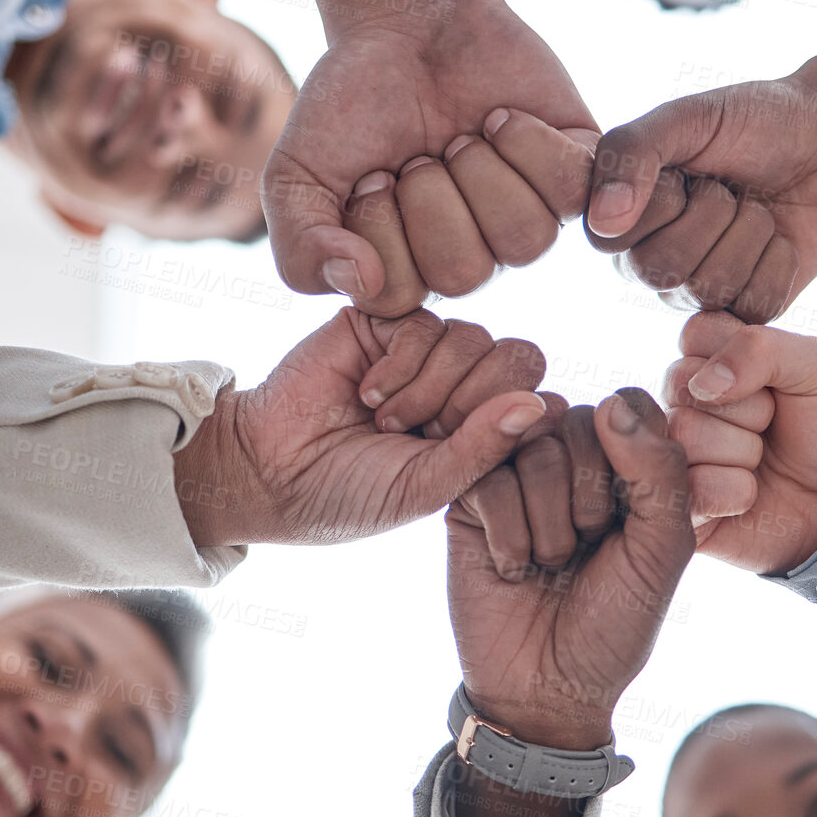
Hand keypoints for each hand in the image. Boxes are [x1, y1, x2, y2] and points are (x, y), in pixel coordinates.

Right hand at [174, 307, 564, 546]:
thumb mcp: (426, 487)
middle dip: (470, 404)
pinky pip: (429, 323)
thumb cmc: (351, 494)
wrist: (271, 471)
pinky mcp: (390, 321)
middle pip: (520, 360)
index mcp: (488, 429)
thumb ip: (485, 448)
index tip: (453, 461)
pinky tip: (369, 393)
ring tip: (385, 420)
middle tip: (420, 433)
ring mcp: (430, 351)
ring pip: (475, 339)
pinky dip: (402, 366)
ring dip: (429, 389)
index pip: (541, 404)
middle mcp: (467, 384)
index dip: (505, 430)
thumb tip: (545, 403)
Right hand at [262, 0, 597, 314]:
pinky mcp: (572, 176)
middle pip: (464, 271)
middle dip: (429, 193)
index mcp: (411, 273)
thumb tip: (361, 282)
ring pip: (524, 240)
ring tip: (460, 136)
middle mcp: (474, 258)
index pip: (397, 292)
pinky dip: (529, 144)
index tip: (372, 171)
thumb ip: (302, 247)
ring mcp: (527, 220)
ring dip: (479, 170)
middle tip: (419, 150)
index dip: (377, 224)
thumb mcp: (294, 176)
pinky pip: (569, 191)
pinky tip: (502, 119)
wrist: (407, 22)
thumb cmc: (351, 106)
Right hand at [446, 390, 694, 751]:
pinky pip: (485, 475)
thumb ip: (659, 471)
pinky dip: (508, 534)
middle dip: (586, 498)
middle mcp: (570, 460)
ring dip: (547, 522)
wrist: (547, 689)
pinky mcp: (468, 500)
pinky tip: (512, 569)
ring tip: (548, 564)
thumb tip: (610, 402)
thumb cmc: (615, 622)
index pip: (628, 405)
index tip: (630, 522)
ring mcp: (515, 476)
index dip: (630, 458)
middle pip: (577, 421)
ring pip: (529, 446)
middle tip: (583, 551)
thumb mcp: (662, 551)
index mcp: (626, 464)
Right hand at [585, 69, 816, 323]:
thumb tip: (602, 223)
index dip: (660, 199)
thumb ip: (632, 152)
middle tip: (729, 188)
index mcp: (622, 216)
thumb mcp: (688, 117)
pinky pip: (753, 307)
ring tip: (757, 208)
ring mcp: (698, 290)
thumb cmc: (756, 120)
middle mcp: (650, 260)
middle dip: (711, 215)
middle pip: (661, 271)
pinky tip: (780, 239)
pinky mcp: (748, 309)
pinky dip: (778, 263)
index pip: (613, 237)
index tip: (686, 168)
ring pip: (709, 289)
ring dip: (749, 234)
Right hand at [664, 311, 816, 574]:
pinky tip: (750, 495)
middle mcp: (680, 404)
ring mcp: (674, 454)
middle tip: (771, 426)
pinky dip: (736, 493)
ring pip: (686, 435)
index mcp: (707, 360)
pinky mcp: (678, 504)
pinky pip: (692, 488)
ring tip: (761, 461)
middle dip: (749, 409)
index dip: (745, 360)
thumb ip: (762, 348)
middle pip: (683, 384)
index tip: (772, 383)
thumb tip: (704, 384)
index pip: (696, 333)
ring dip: (744, 452)